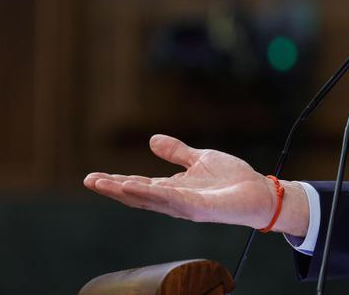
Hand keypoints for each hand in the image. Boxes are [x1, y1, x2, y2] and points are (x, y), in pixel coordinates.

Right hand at [83, 134, 305, 233]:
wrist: (259, 191)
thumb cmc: (232, 179)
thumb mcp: (200, 158)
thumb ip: (177, 152)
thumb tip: (152, 139)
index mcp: (173, 188)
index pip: (139, 185)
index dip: (116, 181)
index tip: (93, 177)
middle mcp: (174, 199)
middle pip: (137, 195)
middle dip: (113, 188)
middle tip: (89, 180)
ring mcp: (185, 205)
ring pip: (149, 199)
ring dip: (126, 191)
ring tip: (104, 183)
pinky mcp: (198, 208)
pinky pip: (171, 200)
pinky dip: (152, 193)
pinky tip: (135, 186)